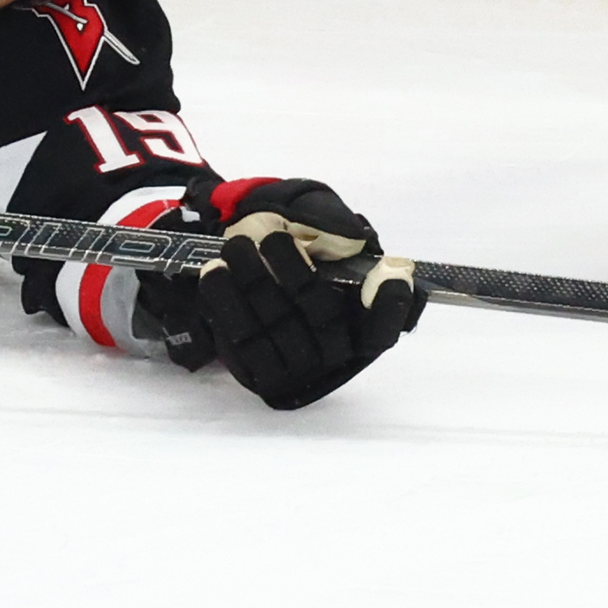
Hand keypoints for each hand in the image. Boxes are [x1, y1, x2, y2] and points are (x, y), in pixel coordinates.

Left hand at [139, 178, 423, 410]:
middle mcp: (335, 354)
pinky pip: (241, 344)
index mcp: (361, 324)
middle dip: (296, 276)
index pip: (386, 324)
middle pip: (322, 320)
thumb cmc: (302, 248)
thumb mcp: (324, 233)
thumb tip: (353, 244)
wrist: (255, 265)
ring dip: (254, 286)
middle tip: (272, 238)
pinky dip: (226, 306)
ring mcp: (297, 370)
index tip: (389, 269)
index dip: (391, 301)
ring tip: (236, 248)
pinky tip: (216, 274)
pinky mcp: (259, 375)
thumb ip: (337, 233)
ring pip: (278, 331)